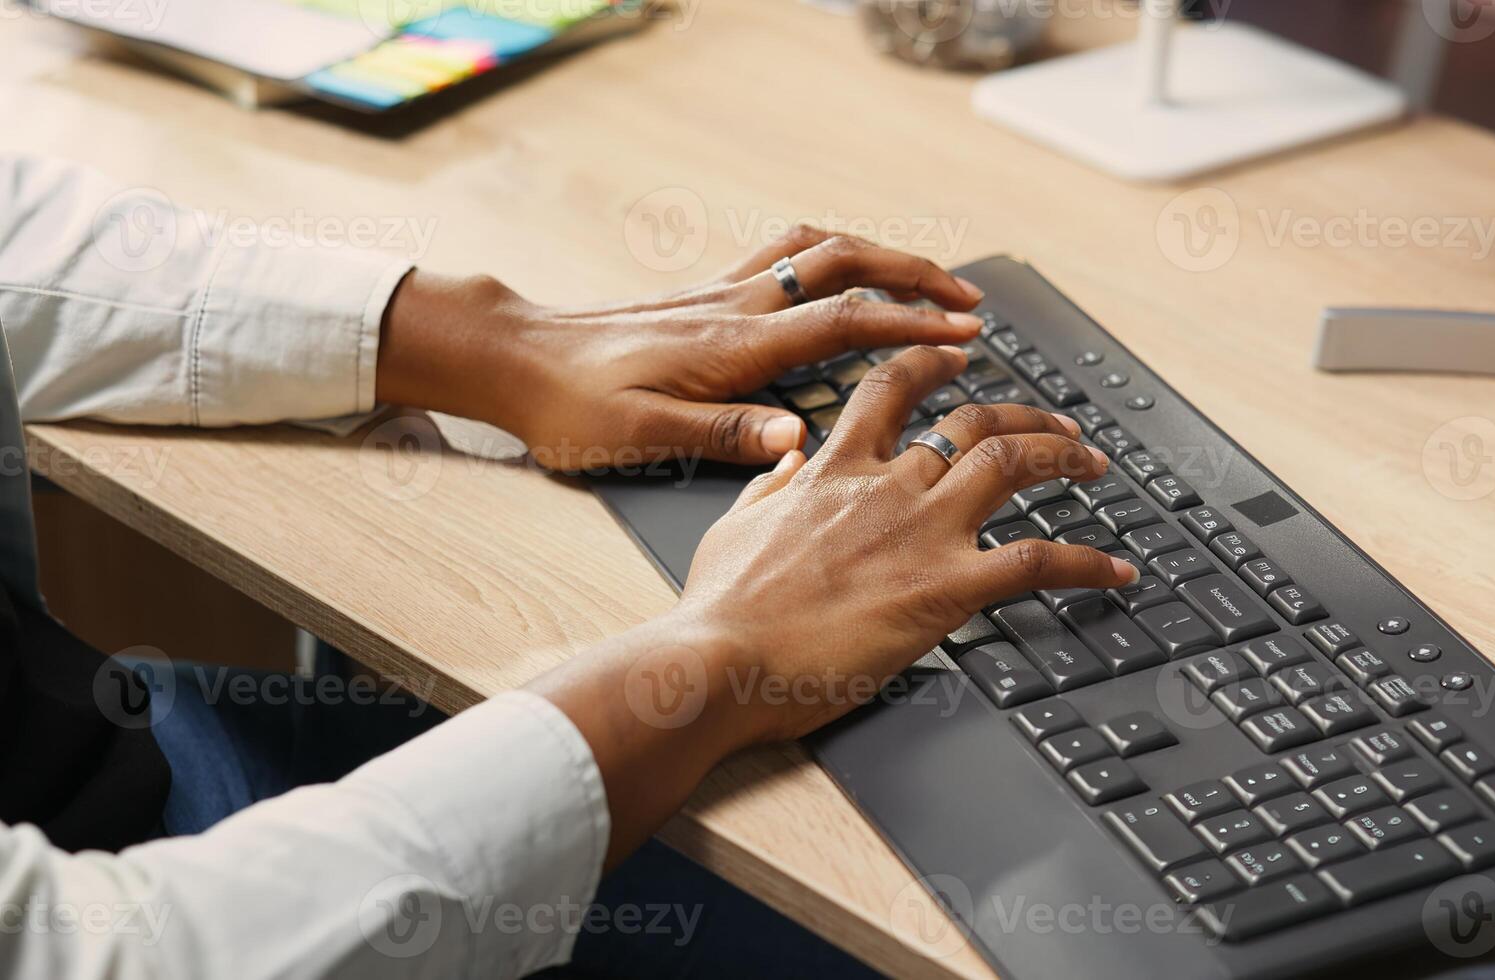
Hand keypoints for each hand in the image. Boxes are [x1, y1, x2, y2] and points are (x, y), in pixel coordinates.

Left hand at [376, 227, 986, 469]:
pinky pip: (784, 253)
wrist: (514, 359)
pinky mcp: (706, 295)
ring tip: (926, 276)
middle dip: (914, 276)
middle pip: (844, 265)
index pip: (842, 321)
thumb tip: (800, 439)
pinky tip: (844, 272)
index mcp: (733, 346)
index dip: (910, 325)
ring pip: (817, 249)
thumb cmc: (572, 407)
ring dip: (879, 254)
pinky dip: (832, 252)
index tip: (962, 336)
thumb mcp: (643, 437)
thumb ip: (725, 435)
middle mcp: (735, 307)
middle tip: (967, 300)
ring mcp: (721, 294)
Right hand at [672, 345, 1140, 742]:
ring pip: (1013, 464)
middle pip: (974, 422)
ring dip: (1064, 456)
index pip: (892, 391)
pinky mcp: (948, 588)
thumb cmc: (721, 610)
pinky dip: (1088, 562)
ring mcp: (923, 532)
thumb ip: (771, 488)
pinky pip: (1039, 561)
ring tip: (1092, 462)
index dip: (933, 367)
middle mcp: (888, 486)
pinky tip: (1116, 569)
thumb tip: (788, 461)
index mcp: (834, 470)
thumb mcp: (733, 528)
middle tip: (1056, 422)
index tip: (958, 359)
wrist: (721, 660)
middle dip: (1025, 414)